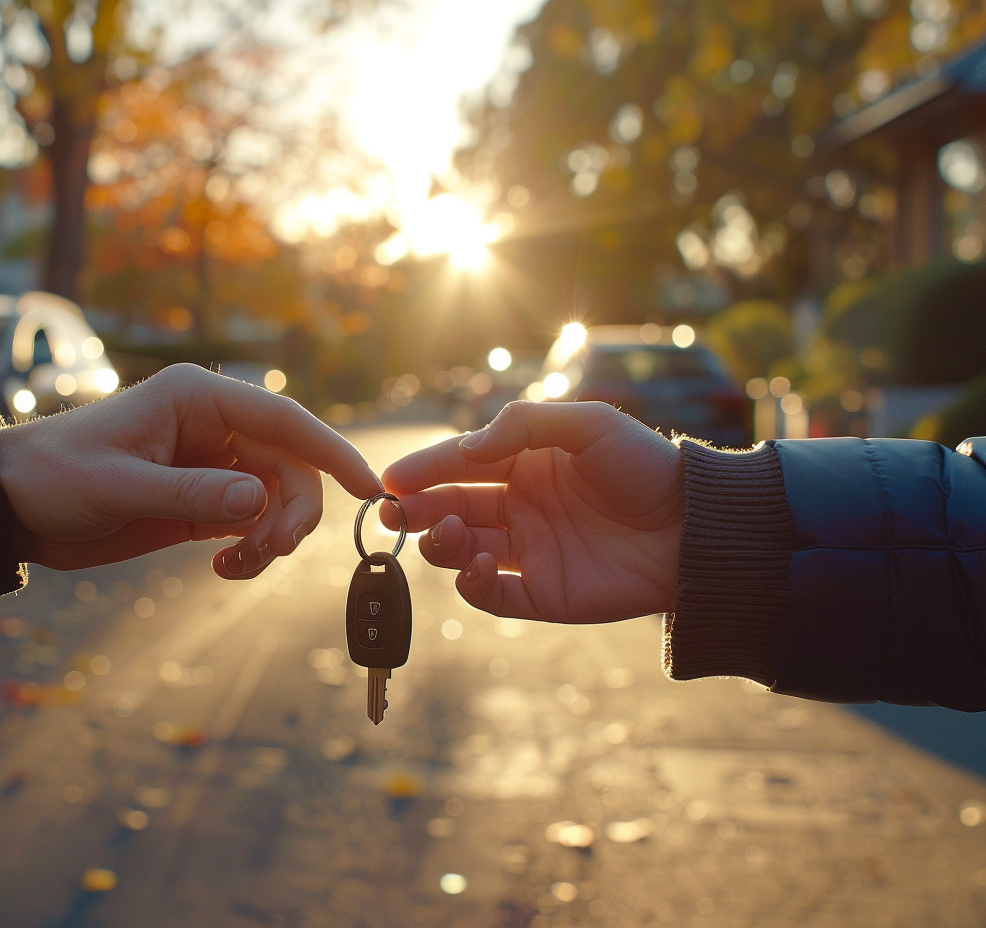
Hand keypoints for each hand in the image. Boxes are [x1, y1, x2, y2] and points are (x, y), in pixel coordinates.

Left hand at [0, 363, 381, 575]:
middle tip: (270, 552)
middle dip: (293, 512)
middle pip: (291, 466)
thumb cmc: (54, 476)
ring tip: (236, 566)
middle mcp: (214, 426)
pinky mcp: (203, 500)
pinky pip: (252, 523)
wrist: (10, 506)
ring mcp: (212, 464)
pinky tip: (224, 568)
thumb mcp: (120, 485)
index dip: (332, 451)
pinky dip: (252, 550)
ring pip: (277, 499)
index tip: (369, 487)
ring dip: (272, 538)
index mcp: (197, 399)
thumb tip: (260, 503)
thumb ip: (192, 494)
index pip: (284, 420)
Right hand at [382, 401, 682, 622]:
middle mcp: (520, 508)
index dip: (422, 471)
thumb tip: (466, 448)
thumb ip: (524, 426)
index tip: (390, 479)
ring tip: (445, 533)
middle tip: (391, 513)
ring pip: (461, 552)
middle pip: (449, 509)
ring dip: (440, 544)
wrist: (694, 527)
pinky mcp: (544, 593)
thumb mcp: (588, 425)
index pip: (460, 465)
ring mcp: (530, 552)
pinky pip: (492, 596)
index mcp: (524, 465)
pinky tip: (472, 566)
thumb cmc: (644, 467)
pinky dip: (470, 586)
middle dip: (414, 511)